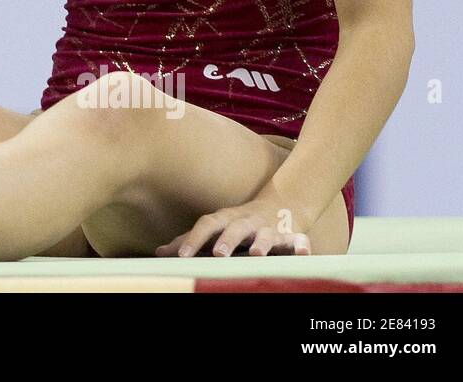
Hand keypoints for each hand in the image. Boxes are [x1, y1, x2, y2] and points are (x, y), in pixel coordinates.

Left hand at [155, 193, 313, 257]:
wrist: (280, 206)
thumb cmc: (238, 224)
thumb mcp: (215, 229)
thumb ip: (190, 241)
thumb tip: (159, 253)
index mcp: (224, 220)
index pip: (206, 225)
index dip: (193, 239)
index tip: (181, 255)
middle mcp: (246, 221)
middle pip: (234, 228)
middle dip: (226, 240)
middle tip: (218, 254)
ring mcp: (268, 228)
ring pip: (266, 234)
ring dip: (262, 243)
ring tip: (257, 255)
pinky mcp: (290, 236)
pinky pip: (299, 239)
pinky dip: (301, 245)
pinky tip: (304, 252)